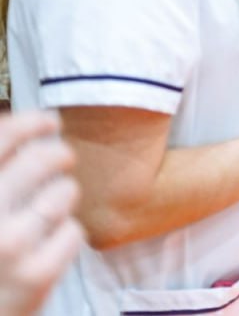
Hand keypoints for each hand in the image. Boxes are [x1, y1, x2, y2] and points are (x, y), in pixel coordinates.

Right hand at [0, 111, 82, 315]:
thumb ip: (1, 169)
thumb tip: (18, 122)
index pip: (3, 138)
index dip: (30, 123)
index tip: (47, 121)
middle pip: (43, 159)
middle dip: (60, 155)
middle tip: (62, 159)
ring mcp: (9, 246)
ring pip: (64, 192)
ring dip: (62, 197)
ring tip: (46, 211)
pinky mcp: (35, 274)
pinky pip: (73, 229)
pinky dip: (66, 233)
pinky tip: (48, 244)